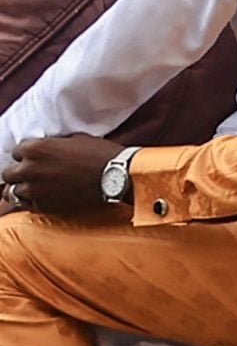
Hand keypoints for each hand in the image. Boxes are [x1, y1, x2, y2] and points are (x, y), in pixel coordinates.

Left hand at [3, 136, 126, 219]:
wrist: (116, 177)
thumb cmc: (101, 155)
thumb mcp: (77, 139)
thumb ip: (55, 144)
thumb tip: (52, 146)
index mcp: (36, 148)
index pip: (16, 151)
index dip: (27, 154)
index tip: (37, 158)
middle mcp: (29, 169)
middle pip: (8, 174)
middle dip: (19, 173)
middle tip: (34, 174)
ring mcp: (33, 190)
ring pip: (12, 192)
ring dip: (22, 189)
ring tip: (35, 188)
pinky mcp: (42, 206)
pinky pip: (25, 205)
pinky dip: (31, 201)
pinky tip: (43, 197)